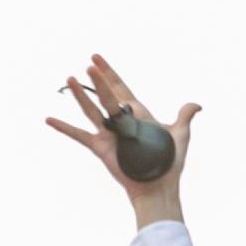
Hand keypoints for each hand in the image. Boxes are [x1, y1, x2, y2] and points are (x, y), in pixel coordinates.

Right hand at [46, 55, 197, 224]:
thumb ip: (184, 117)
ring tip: (69, 78)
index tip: (97, 58)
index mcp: (136, 114)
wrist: (158, 186)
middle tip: (88, 64)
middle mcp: (119, 121)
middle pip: (105, 94)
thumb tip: (196, 105)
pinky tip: (49, 119)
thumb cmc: (168, 163)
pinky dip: (63, 128)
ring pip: (91, 110)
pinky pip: (79, 135)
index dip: (109, 73)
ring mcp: (107, 134)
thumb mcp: (180, 135)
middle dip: (97, 78)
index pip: (120, 88)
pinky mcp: (100, 148)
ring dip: (80, 95)